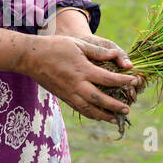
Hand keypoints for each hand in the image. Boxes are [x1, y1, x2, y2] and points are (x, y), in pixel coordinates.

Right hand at [17, 34, 144, 123]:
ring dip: (103, 115)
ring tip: (114, 119)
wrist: (30, 57)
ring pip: (88, 109)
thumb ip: (98, 51)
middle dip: (115, 106)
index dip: (122, 81)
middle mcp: (76, 84)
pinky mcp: (63, 97)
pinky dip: (90, 114)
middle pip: (100, 100)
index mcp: (82, 70)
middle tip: (127, 109)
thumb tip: (116, 55)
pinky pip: (79, 109)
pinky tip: (97, 116)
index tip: (133, 81)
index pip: (107, 79)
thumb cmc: (54, 46)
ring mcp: (69, 93)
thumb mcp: (78, 44)